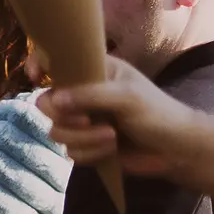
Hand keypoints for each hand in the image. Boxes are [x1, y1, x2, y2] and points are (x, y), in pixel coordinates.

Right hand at [38, 59, 206, 179]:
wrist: (176, 150)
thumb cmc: (157, 113)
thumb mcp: (126, 97)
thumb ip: (88, 95)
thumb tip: (52, 101)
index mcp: (93, 70)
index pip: (56, 60)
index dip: (39, 64)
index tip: (37, 77)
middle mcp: (82, 94)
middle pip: (47, 103)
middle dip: (65, 117)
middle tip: (87, 120)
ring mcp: (83, 121)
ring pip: (58, 131)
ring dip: (84, 138)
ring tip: (111, 137)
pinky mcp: (87, 146)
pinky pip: (71, 152)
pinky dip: (90, 153)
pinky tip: (112, 150)